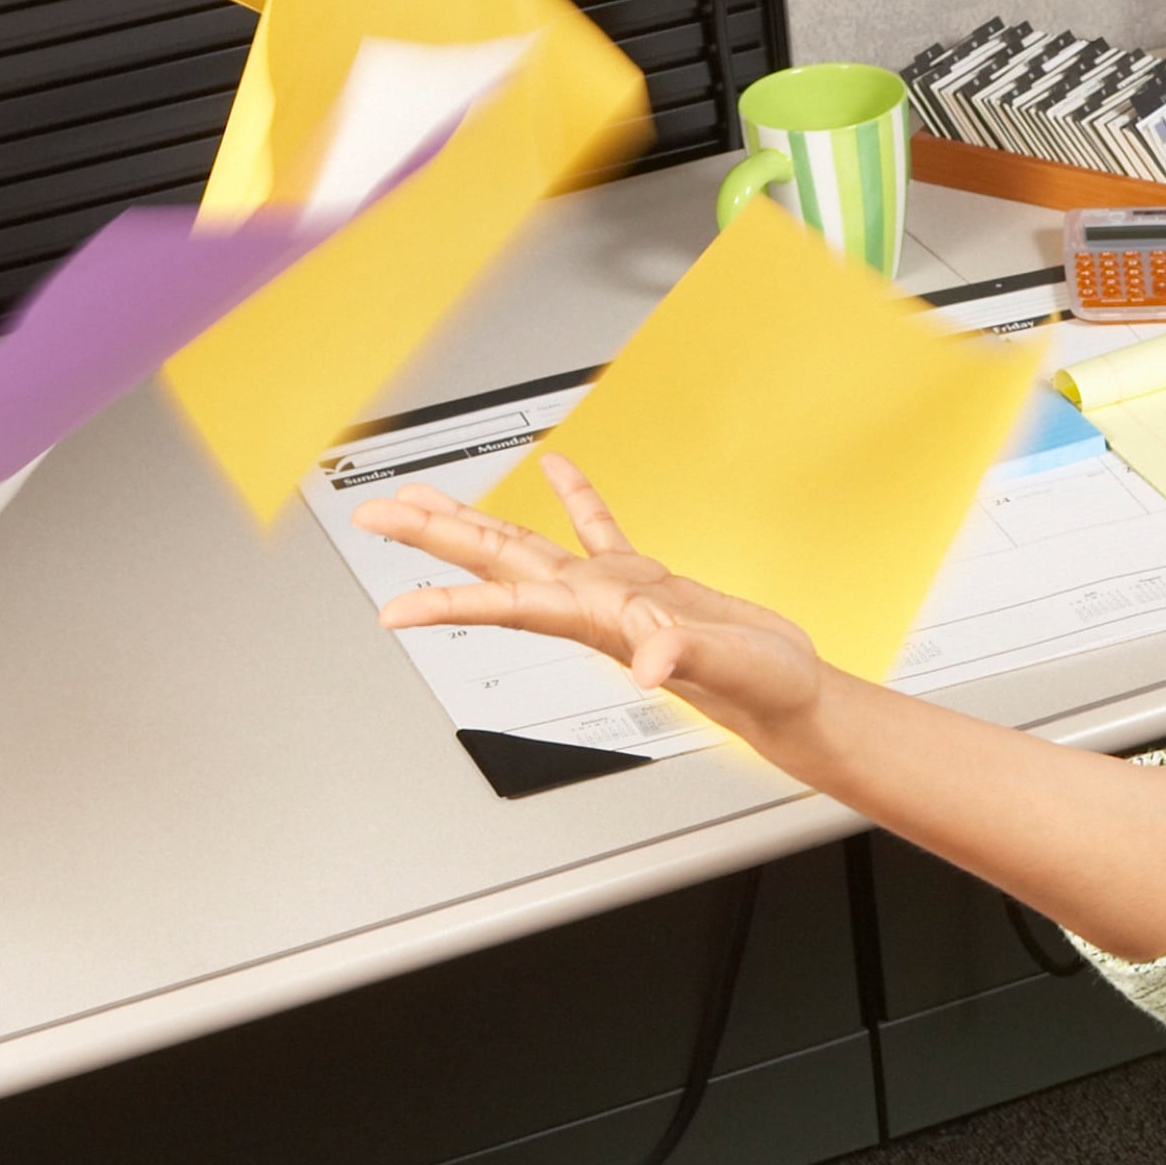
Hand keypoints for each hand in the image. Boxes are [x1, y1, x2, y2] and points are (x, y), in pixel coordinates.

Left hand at [353, 455, 827, 739]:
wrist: (790, 696)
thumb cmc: (761, 693)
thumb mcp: (729, 671)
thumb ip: (685, 658)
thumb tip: (647, 662)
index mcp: (600, 621)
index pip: (506, 606)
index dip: (446, 604)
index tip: (392, 608)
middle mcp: (591, 604)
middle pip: (494, 565)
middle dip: (433, 538)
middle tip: (376, 516)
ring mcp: (614, 591)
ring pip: (527, 547)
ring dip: (476, 520)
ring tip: (426, 496)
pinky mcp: (648, 579)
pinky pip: (598, 528)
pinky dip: (575, 496)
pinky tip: (559, 468)